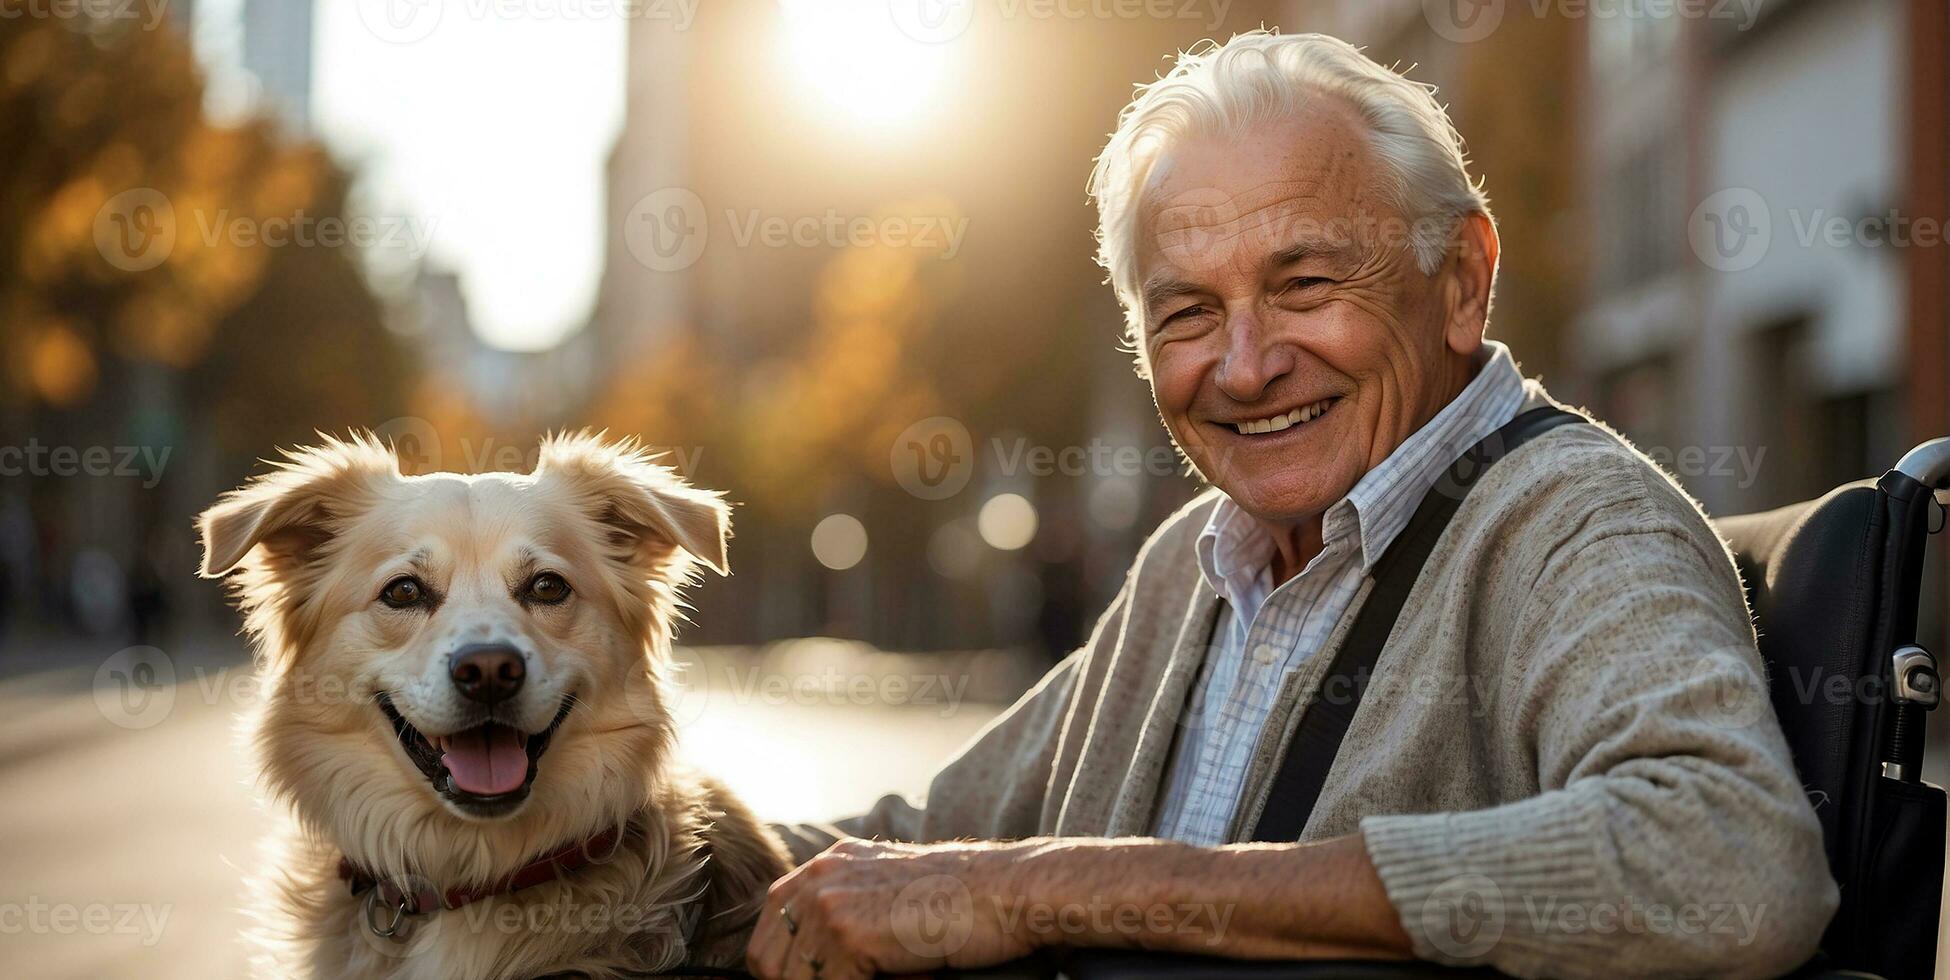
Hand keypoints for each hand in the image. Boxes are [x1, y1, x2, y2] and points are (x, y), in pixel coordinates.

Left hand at [745, 838, 1042, 979]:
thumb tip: (818, 964)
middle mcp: (822, 876)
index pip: (771, 926)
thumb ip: (851, 910)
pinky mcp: (849, 932)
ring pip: (793, 979)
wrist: (1008, 891)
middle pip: (767, 958)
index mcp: (829, 865)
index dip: (781, 968)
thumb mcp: (891, 893)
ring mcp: (832, 903)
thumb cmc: (964, 900)